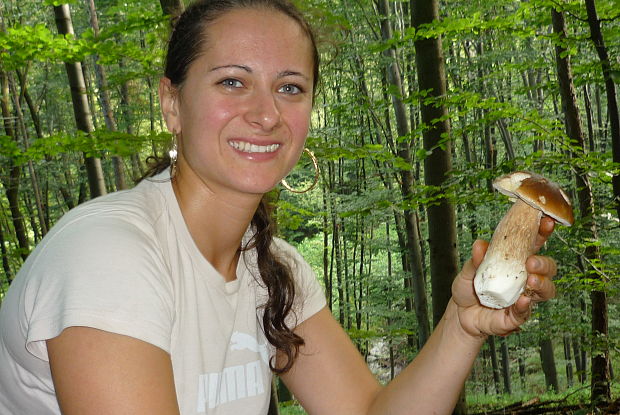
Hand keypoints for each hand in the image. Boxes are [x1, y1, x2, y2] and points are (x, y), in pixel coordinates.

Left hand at [451, 216, 556, 337]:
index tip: (546, 222)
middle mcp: (524, 278)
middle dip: (544, 263)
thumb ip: (476, 259)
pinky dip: (526, 306)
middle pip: (547, 268)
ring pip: (546, 290)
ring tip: (531, 280)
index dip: (542, 232)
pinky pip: (526, 312)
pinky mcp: (516, 315)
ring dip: (542, 284)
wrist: (459, 313)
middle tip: (531, 262)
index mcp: (516, 261)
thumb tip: (480, 245)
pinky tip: (522, 300)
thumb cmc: (468, 287)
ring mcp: (523, 296)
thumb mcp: (468, 270)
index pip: (534, 244)